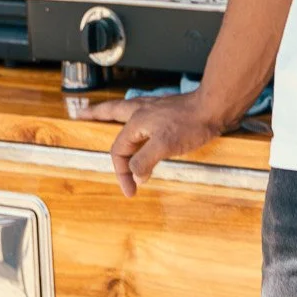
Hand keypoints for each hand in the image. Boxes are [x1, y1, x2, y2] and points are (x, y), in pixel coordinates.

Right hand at [86, 92, 225, 198]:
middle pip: (111, 112)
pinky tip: (139, 121)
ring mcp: (154, 109)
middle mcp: (141, 111)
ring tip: (103, 114)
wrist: (215, 107)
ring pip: (125, 110)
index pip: (118, 150)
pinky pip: (142, 113)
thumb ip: (144, 160)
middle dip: (95, 115)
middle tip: (82, 115)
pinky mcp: (167, 110)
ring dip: (112, 113)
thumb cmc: (192, 123)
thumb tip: (135, 174)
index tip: (131, 190)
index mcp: (136, 120)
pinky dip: (134, 118)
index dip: (121, 173)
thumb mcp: (164, 146)